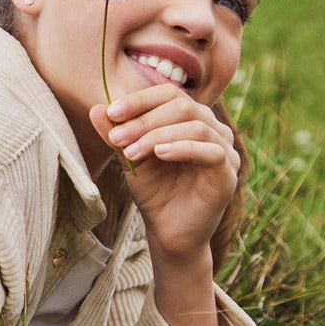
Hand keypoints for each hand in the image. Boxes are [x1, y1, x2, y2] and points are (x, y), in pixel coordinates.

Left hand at [89, 83, 239, 264]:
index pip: (168, 94)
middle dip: (144, 120)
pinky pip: (211, 151)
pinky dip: (182, 148)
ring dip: (157, 135)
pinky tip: (159, 154)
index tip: (110, 112)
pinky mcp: (228, 172)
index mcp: (191, 118)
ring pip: (195, 126)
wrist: (167, 231)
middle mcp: (212, 128)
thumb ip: (117, 133)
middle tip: (117, 138)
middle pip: (182, 105)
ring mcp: (224, 149)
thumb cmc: (154, 190)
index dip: (139, 100)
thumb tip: (96, 108)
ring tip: (131, 152)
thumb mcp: (130, 158)